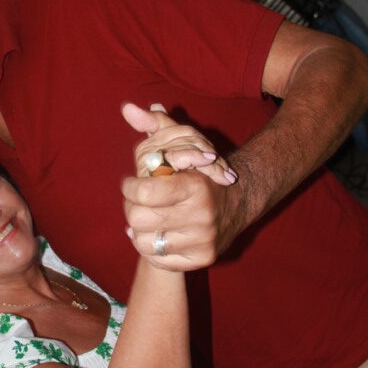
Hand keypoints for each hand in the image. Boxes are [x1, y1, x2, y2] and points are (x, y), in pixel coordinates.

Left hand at [121, 103, 241, 268]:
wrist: (240, 203)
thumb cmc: (201, 170)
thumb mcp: (182, 143)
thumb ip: (154, 125)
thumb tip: (128, 108)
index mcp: (195, 186)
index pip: (143, 192)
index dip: (129, 187)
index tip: (130, 182)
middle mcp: (201, 217)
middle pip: (137, 219)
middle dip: (131, 207)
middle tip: (136, 201)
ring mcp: (202, 241)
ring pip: (142, 242)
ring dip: (138, 229)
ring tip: (146, 217)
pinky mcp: (202, 260)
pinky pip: (157, 259)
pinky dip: (150, 247)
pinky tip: (157, 232)